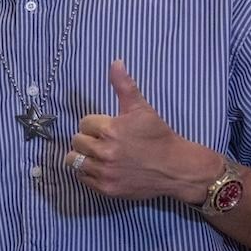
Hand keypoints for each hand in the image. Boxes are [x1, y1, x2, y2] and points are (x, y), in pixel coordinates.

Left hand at [70, 60, 217, 201]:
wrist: (176, 168)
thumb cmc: (158, 136)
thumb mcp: (142, 109)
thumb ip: (124, 86)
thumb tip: (115, 62)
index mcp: (111, 130)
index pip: (84, 123)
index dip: (95, 124)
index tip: (109, 128)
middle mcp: (105, 152)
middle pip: (76, 141)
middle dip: (88, 139)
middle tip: (105, 141)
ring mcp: (104, 172)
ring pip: (73, 160)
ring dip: (83, 156)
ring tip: (99, 154)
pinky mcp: (106, 188)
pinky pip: (81, 178)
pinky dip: (87, 172)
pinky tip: (102, 167)